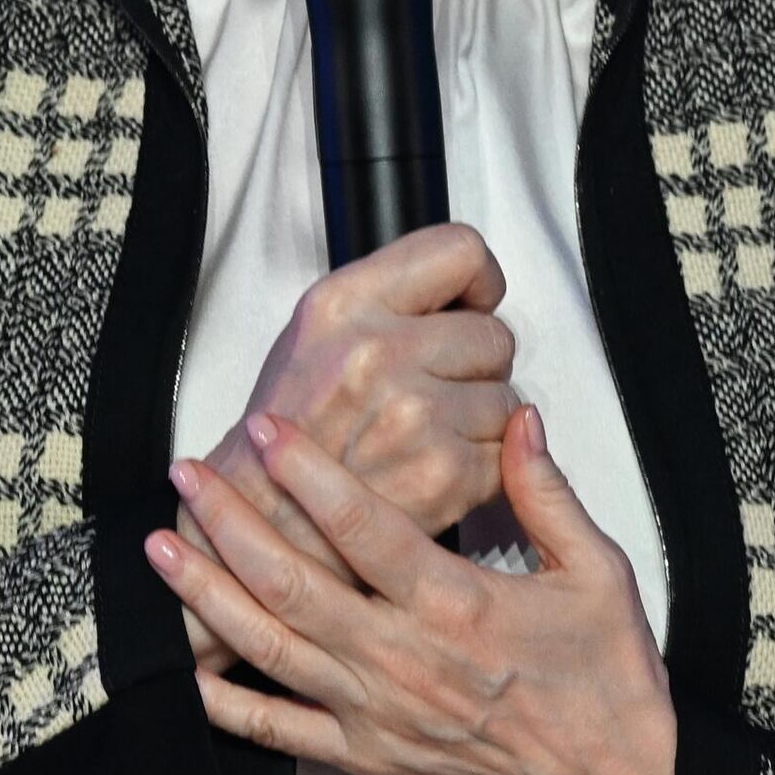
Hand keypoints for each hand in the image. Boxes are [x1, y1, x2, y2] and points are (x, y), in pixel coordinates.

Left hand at [148, 405, 675, 774]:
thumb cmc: (609, 684)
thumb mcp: (597, 574)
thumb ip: (545, 492)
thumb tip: (517, 419)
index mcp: (460, 609)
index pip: (367, 530)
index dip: (309, 477)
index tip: (268, 431)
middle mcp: (406, 662)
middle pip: (296, 584)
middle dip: (232, 523)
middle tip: (190, 474)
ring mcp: (379, 715)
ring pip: (273, 649)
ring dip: (211, 593)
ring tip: (165, 546)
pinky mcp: (369, 759)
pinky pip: (280, 731)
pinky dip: (226, 699)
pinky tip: (187, 665)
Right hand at [175, 224, 519, 669]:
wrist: (265, 522)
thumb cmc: (289, 431)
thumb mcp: (315, 330)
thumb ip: (389, 299)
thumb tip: (465, 288)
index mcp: (346, 305)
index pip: (459, 252)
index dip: (478, 282)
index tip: (471, 303)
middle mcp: (380, 352)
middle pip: (494, 333)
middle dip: (476, 362)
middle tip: (436, 384)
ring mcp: (416, 415)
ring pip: (508, 398)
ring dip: (482, 417)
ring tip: (428, 430)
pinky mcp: (445, 474)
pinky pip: (506, 453)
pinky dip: (484, 465)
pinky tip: (436, 465)